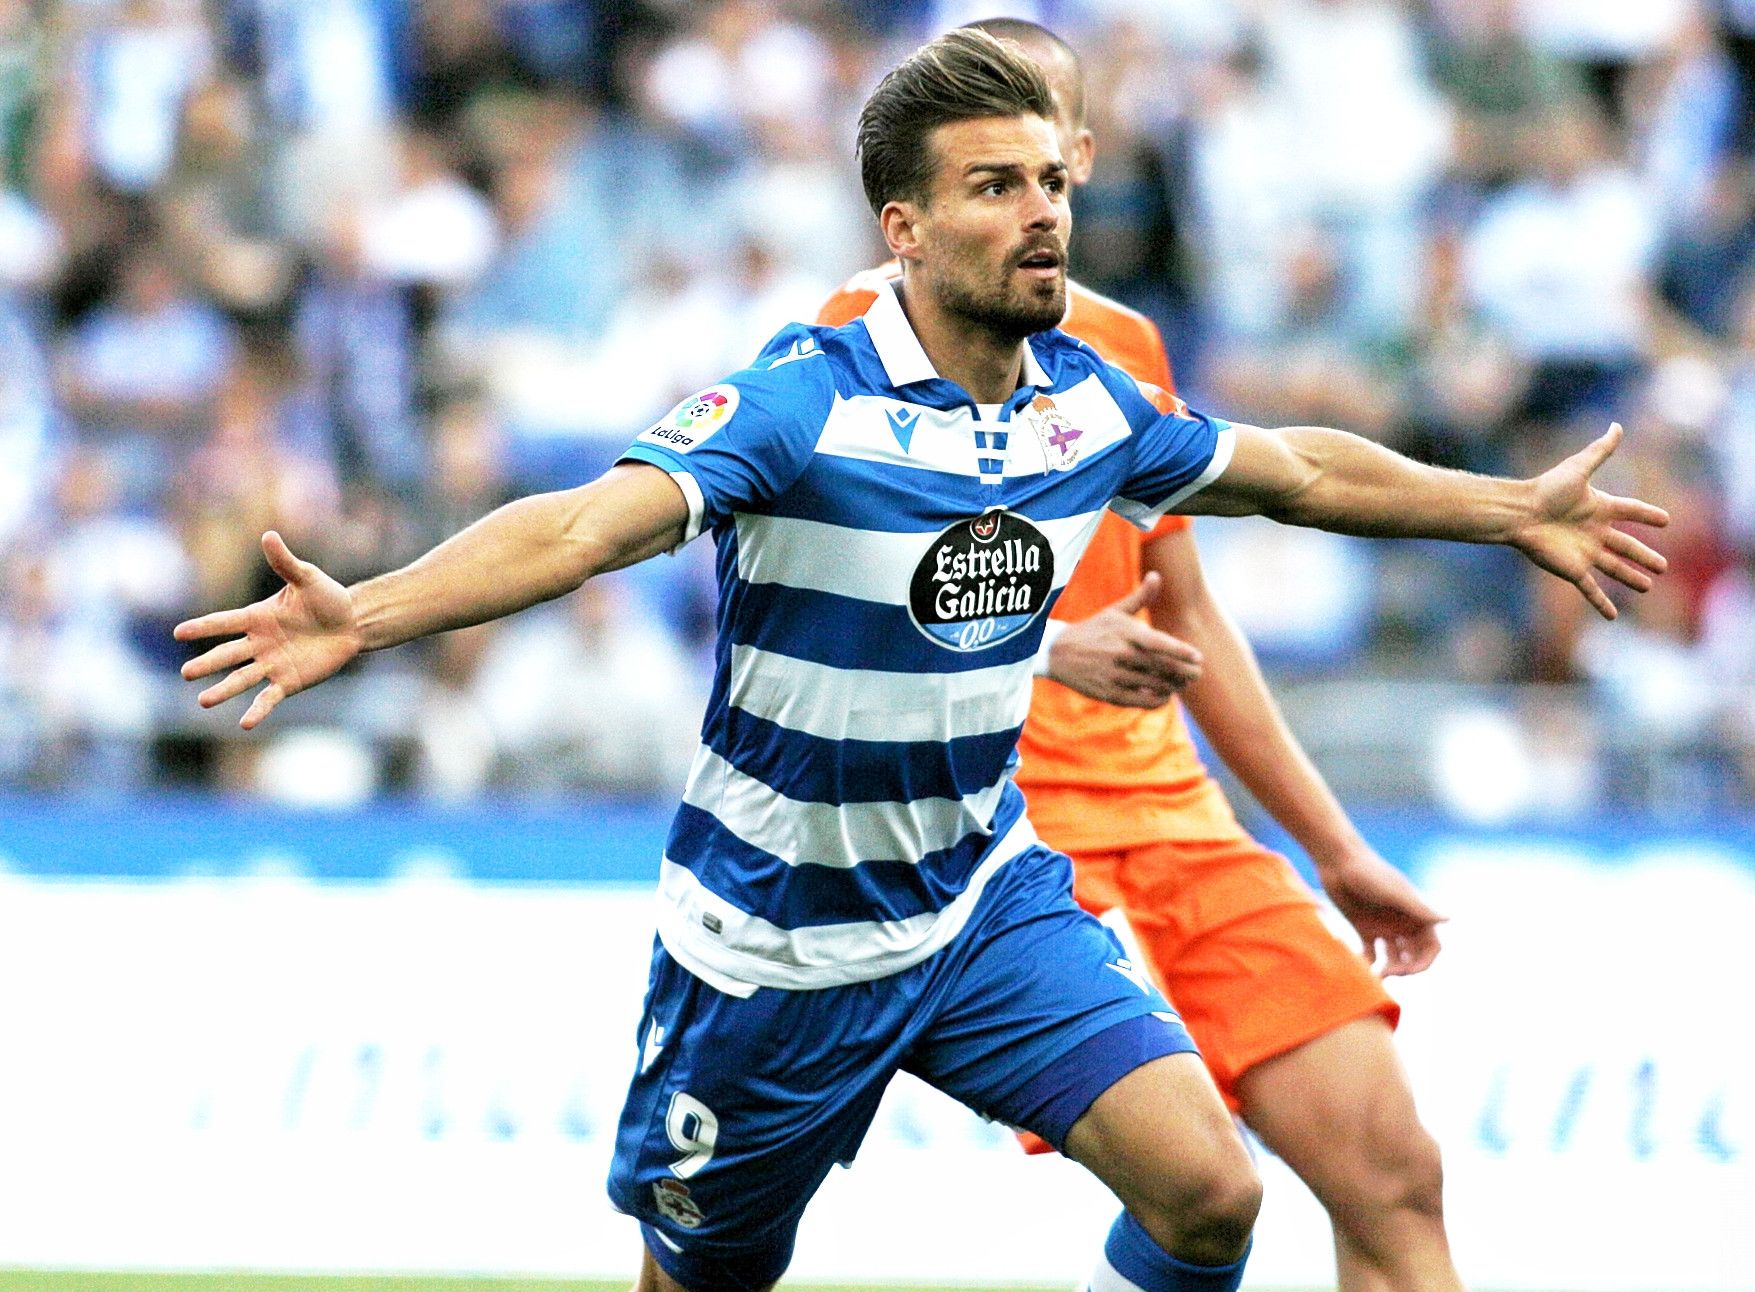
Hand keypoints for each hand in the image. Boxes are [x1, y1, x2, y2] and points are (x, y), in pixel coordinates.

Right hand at [174, 531, 360, 728]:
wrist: (352, 623)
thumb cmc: (327, 597)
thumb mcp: (307, 577)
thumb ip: (285, 562)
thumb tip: (269, 535)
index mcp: (258, 617)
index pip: (224, 622)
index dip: (203, 627)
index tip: (178, 632)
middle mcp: (259, 643)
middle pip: (227, 654)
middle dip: (207, 664)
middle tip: (185, 673)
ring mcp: (272, 663)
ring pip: (242, 678)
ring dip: (224, 690)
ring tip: (203, 702)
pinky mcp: (288, 681)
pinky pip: (269, 697)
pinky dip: (258, 710)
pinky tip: (245, 723)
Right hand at [1046, 572, 1202, 707]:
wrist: (1058, 653)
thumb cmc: (1093, 630)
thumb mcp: (1114, 611)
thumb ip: (1140, 597)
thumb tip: (1157, 575)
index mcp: (1125, 632)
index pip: (1160, 643)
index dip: (1182, 652)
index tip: (1198, 658)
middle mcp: (1121, 654)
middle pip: (1163, 667)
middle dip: (1185, 672)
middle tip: (1196, 673)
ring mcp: (1115, 675)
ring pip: (1155, 685)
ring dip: (1174, 686)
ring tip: (1182, 683)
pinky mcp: (1110, 694)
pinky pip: (1143, 701)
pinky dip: (1159, 700)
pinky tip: (1165, 695)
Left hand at [1317, 847, 1445, 976]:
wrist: (1338, 861)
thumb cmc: (1369, 873)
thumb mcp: (1394, 893)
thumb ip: (1419, 908)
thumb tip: (1450, 919)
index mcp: (1416, 915)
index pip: (1431, 947)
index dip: (1424, 962)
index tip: (1407, 970)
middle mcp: (1403, 923)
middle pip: (1414, 956)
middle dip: (1406, 969)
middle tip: (1389, 973)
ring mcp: (1384, 926)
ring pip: (1393, 958)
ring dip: (1388, 970)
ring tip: (1375, 976)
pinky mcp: (1364, 928)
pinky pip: (1370, 953)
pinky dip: (1368, 964)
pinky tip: (1360, 968)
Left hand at [1513, 423, 1669, 618]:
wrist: (1519, 513)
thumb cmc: (1547, 489)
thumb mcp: (1579, 468)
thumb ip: (1600, 451)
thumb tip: (1617, 426)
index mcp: (1599, 507)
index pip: (1630, 511)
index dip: (1647, 515)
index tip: (1666, 520)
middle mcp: (1594, 531)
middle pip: (1627, 546)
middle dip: (1645, 556)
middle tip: (1664, 565)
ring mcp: (1585, 552)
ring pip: (1615, 568)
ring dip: (1631, 578)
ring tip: (1648, 586)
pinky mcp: (1573, 569)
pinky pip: (1591, 589)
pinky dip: (1602, 603)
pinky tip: (1613, 616)